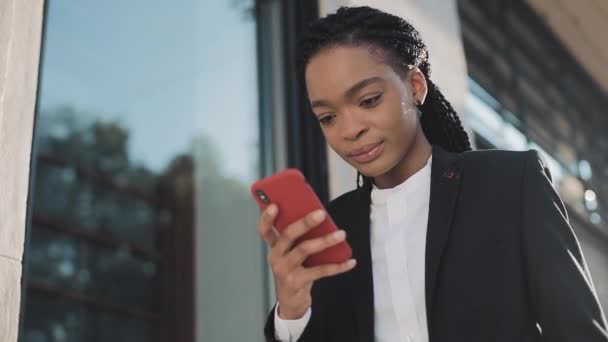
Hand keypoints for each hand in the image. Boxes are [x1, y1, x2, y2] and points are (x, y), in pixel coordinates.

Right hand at [257, 204, 356, 318]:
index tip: (274, 205)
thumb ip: (300, 238)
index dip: (266, 218)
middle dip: (304, 223)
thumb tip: (320, 219)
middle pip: (288, 235)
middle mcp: (276, 257)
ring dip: (325, 241)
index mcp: (275, 246)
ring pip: (304, 250)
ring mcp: (284, 270)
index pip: (265, 230)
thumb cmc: (294, 271)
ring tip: (341, 235)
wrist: (291, 301)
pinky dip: (337, 266)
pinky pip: (319, 271)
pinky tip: (349, 261)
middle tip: (321, 214)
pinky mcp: (296, 282)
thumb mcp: (292, 254)